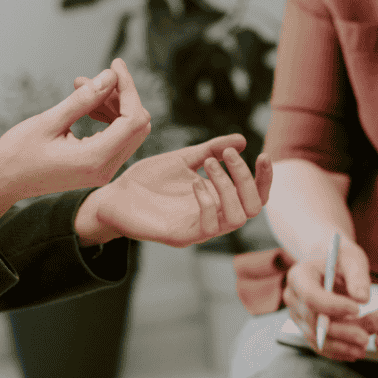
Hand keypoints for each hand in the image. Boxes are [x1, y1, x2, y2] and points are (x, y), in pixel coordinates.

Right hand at [0, 58, 150, 229]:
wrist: (1, 183)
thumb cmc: (17, 154)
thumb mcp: (48, 121)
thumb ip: (83, 100)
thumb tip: (110, 77)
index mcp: (95, 159)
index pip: (133, 120)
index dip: (128, 89)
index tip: (115, 65)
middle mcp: (105, 169)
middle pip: (137, 125)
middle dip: (120, 95)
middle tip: (91, 78)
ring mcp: (103, 171)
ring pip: (128, 130)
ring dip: (112, 104)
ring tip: (81, 86)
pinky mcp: (97, 168)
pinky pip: (116, 138)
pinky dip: (107, 117)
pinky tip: (86, 104)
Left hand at [76, 135, 272, 247]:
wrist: (113, 195)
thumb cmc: (148, 180)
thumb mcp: (183, 159)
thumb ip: (211, 150)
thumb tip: (241, 140)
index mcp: (217, 200)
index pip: (255, 196)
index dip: (264, 178)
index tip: (262, 153)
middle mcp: (213, 217)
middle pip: (254, 208)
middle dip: (246, 178)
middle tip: (228, 154)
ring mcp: (198, 229)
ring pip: (237, 219)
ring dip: (229, 186)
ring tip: (210, 163)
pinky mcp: (181, 237)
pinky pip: (209, 227)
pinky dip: (208, 201)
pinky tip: (195, 182)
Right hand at [283, 237, 371, 361]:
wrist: (329, 265)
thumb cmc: (340, 260)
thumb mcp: (352, 260)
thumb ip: (357, 276)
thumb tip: (362, 298)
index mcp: (299, 275)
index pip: (311, 296)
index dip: (333, 306)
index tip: (357, 309)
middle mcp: (292, 296)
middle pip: (313, 320)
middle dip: (340, 331)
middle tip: (365, 337)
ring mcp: (296, 314)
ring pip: (315, 336)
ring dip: (339, 346)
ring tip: (362, 347)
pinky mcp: (304, 327)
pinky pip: (318, 344)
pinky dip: (335, 351)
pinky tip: (353, 352)